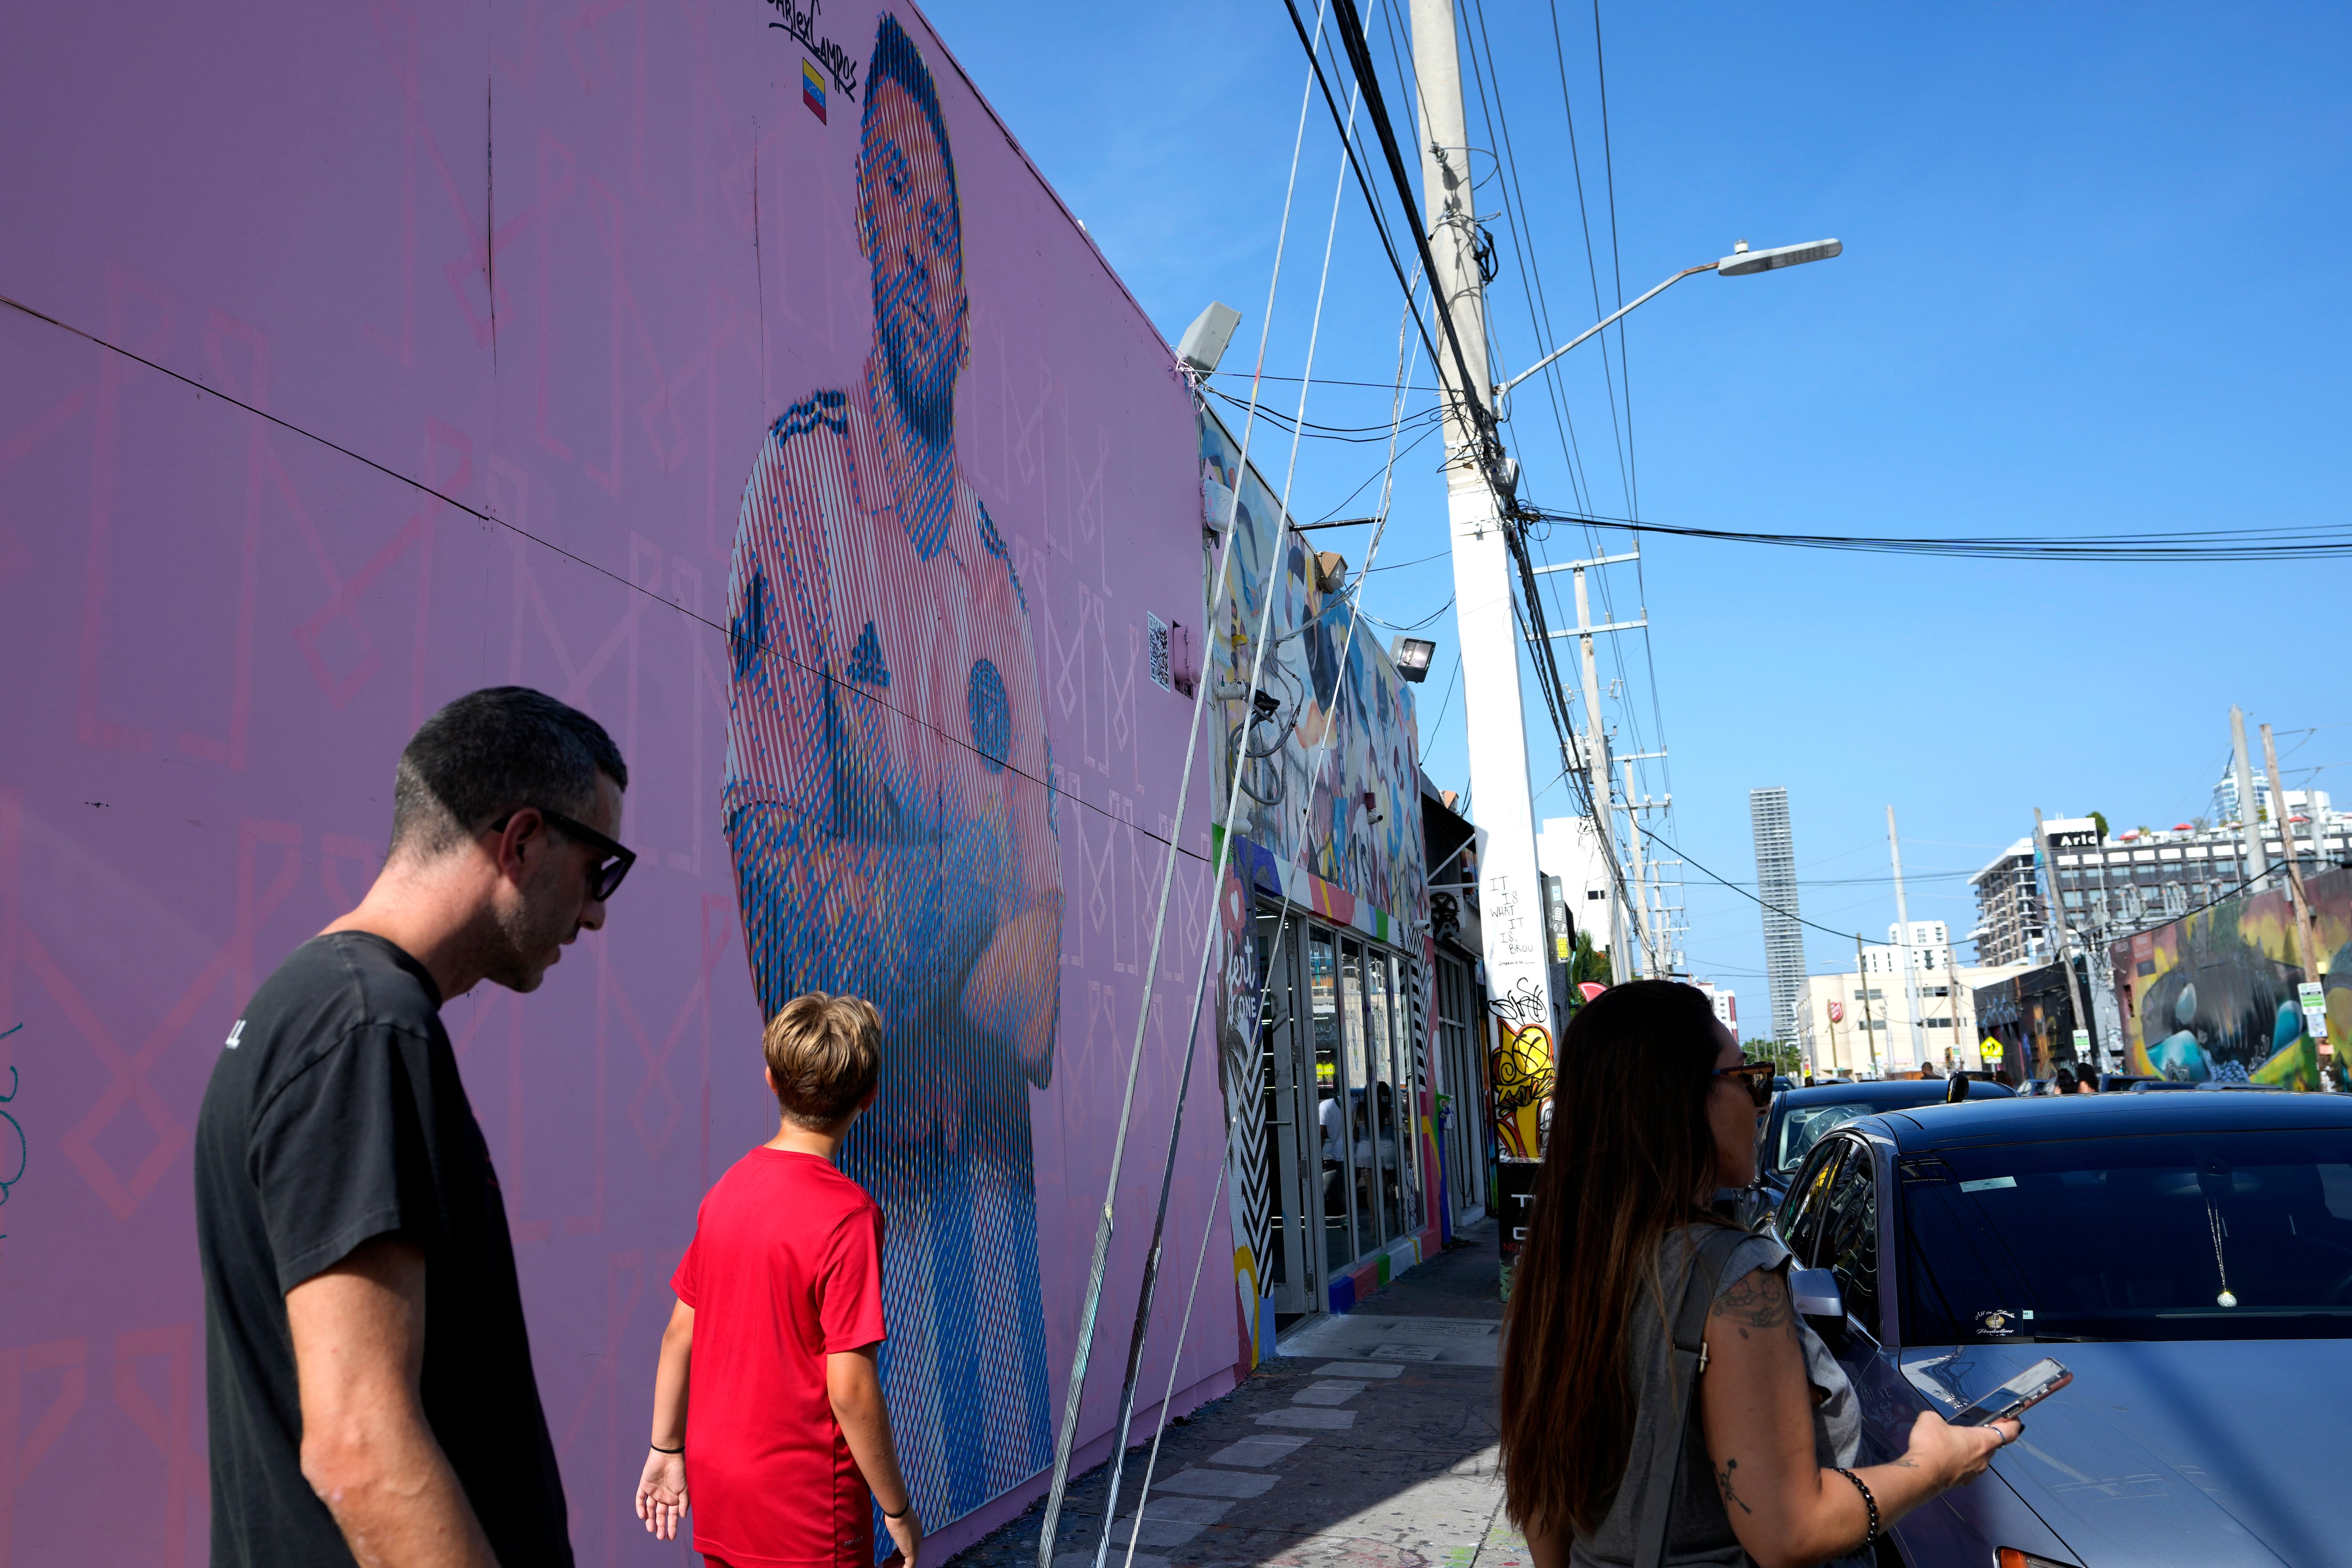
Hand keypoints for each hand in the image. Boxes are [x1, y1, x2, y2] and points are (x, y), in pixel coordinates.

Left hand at [635, 1448, 687, 1540]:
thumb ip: (683, 1502)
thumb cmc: (679, 1470)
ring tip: (651, 1529)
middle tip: (660, 1536)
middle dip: (660, 1526)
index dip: (672, 1526)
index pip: (672, 1516)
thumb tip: (681, 1517)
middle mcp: (663, 1497)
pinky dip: (640, 1507)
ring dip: (649, 1520)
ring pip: (649, 1509)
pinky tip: (643, 1516)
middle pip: (660, 1515)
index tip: (671, 1537)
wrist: (668, 1455)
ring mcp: (653, 1492)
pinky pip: (640, 1499)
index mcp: (673, 1498)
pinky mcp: (644, 1486)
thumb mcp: (684, 1488)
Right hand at [882, 1504, 922, 1567]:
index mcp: (915, 1528)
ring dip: (897, 1565)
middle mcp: (917, 1537)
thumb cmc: (894, 1511)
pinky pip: (909, 1566)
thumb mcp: (895, 1517)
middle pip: (910, 1554)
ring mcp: (915, 1544)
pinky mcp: (912, 1550)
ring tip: (887, 1565)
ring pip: (910, 1561)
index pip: (909, 1544)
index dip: (900, 1551)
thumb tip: (891, 1521)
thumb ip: (896, 1523)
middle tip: (888, 1562)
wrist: (898, 1509)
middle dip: (898, 1560)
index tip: (892, 1554)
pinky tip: (890, 1567)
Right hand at [1897, 1410, 2021, 1488]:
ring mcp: (1974, 1473)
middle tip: (1971, 1429)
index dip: (2013, 1424)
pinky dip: (1961, 1462)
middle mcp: (1984, 1458)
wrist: (1921, 1474)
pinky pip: (1966, 1468)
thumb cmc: (1933, 1443)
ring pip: (1979, 1458)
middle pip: (1992, 1445)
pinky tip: (1945, 1458)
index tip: (2013, 1418)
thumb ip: (1938, 1419)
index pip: (2009, 1432)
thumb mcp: (1931, 1419)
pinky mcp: (1962, 1482)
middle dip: (1985, 1436)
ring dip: (1972, 1451)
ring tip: (1954, 1443)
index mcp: (1983, 1441)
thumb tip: (1936, 1424)